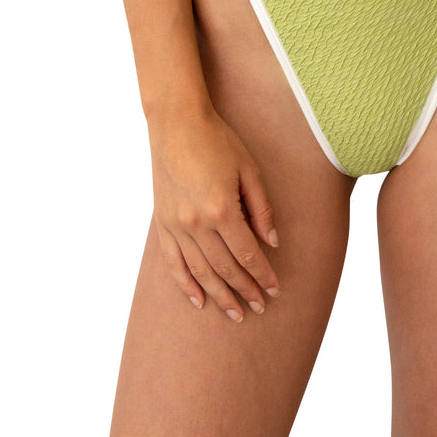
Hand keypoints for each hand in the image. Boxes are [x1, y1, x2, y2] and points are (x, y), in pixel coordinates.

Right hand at [147, 106, 281, 321]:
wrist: (176, 122)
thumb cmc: (217, 140)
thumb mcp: (249, 169)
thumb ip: (261, 208)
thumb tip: (272, 242)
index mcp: (222, 209)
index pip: (248, 255)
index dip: (263, 276)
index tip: (275, 290)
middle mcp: (197, 223)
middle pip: (225, 268)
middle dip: (244, 291)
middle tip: (258, 308)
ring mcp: (176, 225)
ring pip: (200, 271)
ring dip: (219, 294)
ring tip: (235, 313)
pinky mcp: (162, 222)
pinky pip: (173, 262)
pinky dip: (185, 284)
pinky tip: (198, 300)